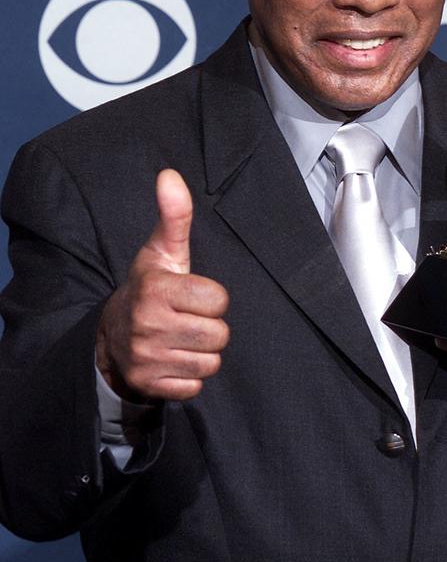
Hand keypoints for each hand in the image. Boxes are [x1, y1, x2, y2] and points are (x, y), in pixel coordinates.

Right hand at [96, 169, 229, 401]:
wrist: (111, 334)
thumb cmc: (149, 287)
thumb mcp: (162, 251)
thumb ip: (174, 215)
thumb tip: (170, 175)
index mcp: (156, 290)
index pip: (218, 299)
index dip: (211, 297)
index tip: (192, 294)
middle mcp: (148, 325)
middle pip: (219, 334)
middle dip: (210, 326)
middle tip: (188, 318)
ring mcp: (147, 358)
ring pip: (211, 362)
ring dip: (202, 352)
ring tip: (182, 338)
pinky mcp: (149, 385)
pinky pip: (195, 386)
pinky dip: (189, 376)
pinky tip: (174, 359)